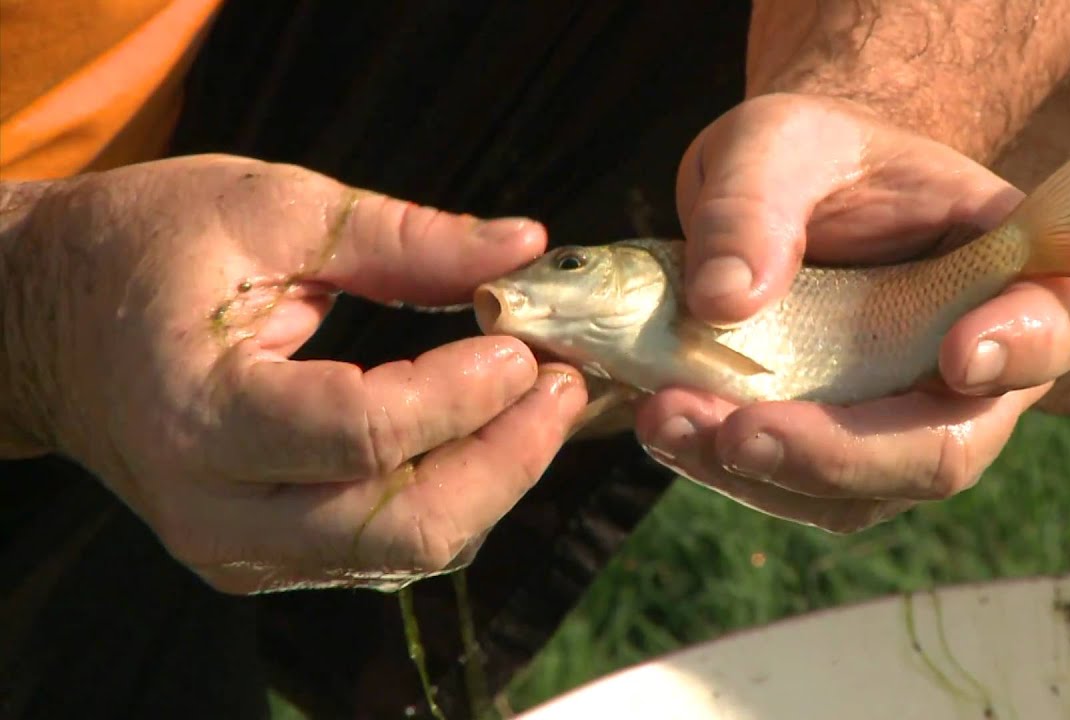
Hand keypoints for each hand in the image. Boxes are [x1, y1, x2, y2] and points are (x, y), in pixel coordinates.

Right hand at [0, 156, 585, 592]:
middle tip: (562, 383)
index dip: (463, 395)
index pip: (363, 435)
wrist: (45, 324)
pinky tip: (485, 434)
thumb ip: (400, 237)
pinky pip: (384, 549)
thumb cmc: (142, 250)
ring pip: (404, 552)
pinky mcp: (261, 560)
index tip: (523, 343)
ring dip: (493, 481)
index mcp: (198, 411)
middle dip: (507, 459)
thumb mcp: (265, 210)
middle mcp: (214, 509)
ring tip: (539, 402)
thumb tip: (520, 245)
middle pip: (401, 526)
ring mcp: (237, 551)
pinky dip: (452, 496)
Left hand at [633, 93, 1069, 530]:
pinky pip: (795, 490)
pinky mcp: (837, 454)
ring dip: (763, 473)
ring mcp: (905, 423)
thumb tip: (726, 300)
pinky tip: (667, 424)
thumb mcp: (774, 142)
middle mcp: (972, 369)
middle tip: (739, 431)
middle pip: (945, 448)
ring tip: (666, 419)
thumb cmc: (807, 156)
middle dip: (839, 453)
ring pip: (860, 492)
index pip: (1049, 325)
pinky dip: (728, 469)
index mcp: (1004, 271)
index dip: (1016, 349)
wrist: (781, 196)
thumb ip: (754, 203)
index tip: (955, 355)